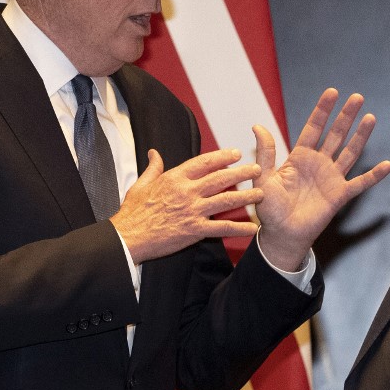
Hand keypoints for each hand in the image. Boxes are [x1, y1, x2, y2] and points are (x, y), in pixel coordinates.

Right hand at [111, 148, 262, 263]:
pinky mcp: (194, 231)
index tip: (235, 153)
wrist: (128, 237)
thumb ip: (152, 168)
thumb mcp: (140, 184)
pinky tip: (252, 227)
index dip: (222, 156)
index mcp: (175, 178)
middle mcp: (187, 192)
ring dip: (246, 196)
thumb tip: (154, 153)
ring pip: (226, 200)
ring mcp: (192, 211)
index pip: (204, 162)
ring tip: (261, 193)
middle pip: (220, 178)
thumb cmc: (133, 212)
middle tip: (257, 168)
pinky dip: (239, 228)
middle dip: (241, 173)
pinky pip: (221, 228)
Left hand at [254, 89, 389, 270]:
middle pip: (335, 135)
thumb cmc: (270, 208)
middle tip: (357, 97)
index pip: (313, 128)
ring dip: (360, 136)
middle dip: (345, 116)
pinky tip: (387, 164)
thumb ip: (265, 152)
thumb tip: (257, 126)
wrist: (281, 234)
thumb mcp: (263, 177)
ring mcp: (331, 178)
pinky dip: (374, 175)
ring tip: (370, 117)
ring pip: (350, 152)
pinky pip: (360, 183)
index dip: (323, 110)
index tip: (332, 93)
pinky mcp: (340, 195)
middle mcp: (318, 163)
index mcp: (299, 157)